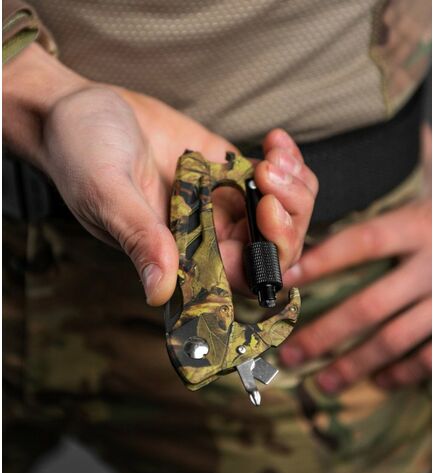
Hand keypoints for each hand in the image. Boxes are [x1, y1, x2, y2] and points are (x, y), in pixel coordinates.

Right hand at [3, 44, 317, 304]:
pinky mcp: (226, 169)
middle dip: (290, 217)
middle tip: (270, 176)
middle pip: (273, 248)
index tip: (265, 209)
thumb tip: (159, 294)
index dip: (266, 255)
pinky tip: (274, 141)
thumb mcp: (109, 195)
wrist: (83, 109)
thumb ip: (139, 239)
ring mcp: (220, 201)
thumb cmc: (83, 154)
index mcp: (178, 255)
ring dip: (294, 187)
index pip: (239, 278)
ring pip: (282, 214)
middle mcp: (205, 234)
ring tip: (273, 155)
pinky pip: (275, 177)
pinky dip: (288, 161)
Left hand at [280, 198, 430, 391]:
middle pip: (370, 305)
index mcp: (418, 226)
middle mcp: (434, 264)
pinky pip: (431, 355)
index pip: (361, 243)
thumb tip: (318, 237)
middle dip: (325, 334)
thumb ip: (383, 221)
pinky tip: (381, 381)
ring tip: (324, 382)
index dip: (321, 262)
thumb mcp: (422, 206)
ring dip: (356, 364)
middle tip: (290, 355)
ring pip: (396, 338)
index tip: (283, 281)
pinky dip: (405, 371)